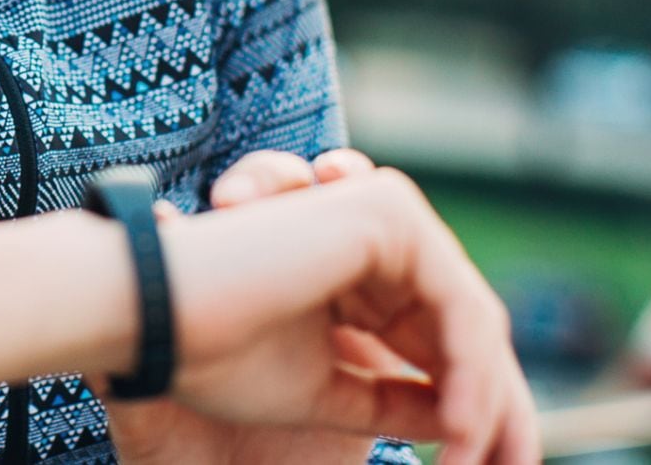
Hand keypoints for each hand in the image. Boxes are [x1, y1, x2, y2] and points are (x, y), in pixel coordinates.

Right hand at [91, 156, 539, 464]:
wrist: (159, 318)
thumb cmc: (216, 353)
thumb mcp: (326, 391)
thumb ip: (393, 400)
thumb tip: (465, 420)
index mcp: (356, 272)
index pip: (435, 341)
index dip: (466, 412)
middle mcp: (377, 232)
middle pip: (463, 329)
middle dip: (491, 408)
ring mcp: (385, 214)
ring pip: (469, 318)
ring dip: (484, 398)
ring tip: (471, 463)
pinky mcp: (388, 211)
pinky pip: (458, 304)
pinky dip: (469, 370)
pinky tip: (461, 427)